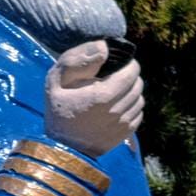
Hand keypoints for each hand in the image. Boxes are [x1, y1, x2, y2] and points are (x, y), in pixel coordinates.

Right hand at [44, 41, 143, 157]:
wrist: (60, 147)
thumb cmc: (57, 110)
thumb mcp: (56, 81)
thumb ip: (76, 60)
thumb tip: (104, 49)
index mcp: (102, 96)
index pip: (131, 72)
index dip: (128, 64)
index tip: (119, 64)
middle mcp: (116, 112)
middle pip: (137, 85)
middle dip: (130, 77)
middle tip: (116, 76)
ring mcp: (121, 125)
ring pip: (139, 100)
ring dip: (131, 92)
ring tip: (116, 92)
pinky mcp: (123, 135)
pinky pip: (138, 114)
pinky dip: (132, 108)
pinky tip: (117, 107)